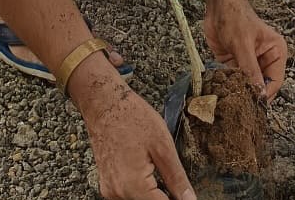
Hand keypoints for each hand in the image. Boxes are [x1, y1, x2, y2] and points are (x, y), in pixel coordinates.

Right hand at [81, 82, 194, 199]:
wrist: (104, 103)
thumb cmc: (132, 117)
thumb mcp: (163, 146)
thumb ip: (177, 178)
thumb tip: (190, 199)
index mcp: (133, 186)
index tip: (187, 196)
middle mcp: (117, 193)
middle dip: (165, 197)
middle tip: (178, 187)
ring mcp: (109, 190)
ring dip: (154, 195)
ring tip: (162, 176)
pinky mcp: (106, 184)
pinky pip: (128, 195)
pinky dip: (141, 190)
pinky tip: (150, 175)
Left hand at [204, 0, 286, 100]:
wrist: (218, 5)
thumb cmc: (235, 16)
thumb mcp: (243, 44)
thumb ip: (250, 69)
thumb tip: (259, 94)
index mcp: (276, 53)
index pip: (275, 81)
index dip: (265, 94)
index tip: (254, 105)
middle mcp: (264, 59)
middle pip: (260, 85)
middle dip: (250, 94)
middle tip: (239, 104)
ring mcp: (249, 62)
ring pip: (246, 84)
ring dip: (237, 91)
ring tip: (229, 98)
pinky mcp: (234, 64)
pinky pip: (232, 80)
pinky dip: (227, 85)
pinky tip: (221, 90)